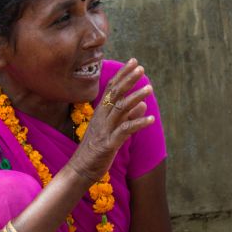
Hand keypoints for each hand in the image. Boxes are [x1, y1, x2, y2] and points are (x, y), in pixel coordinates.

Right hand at [66, 59, 154, 181]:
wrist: (80, 169)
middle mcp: (101, 117)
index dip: (122, 74)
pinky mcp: (109, 143)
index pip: (111, 88)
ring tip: (149, 88)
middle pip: (115, 94)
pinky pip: (125, 130)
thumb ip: (127, 116)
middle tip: (141, 68)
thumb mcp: (113, 129)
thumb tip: (143, 104)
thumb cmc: (96, 150)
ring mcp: (105, 129)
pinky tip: (151, 119)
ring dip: (136, 97)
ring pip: (120, 108)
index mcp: (101, 112)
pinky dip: (138, 123)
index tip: (134, 61)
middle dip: (128, 79)